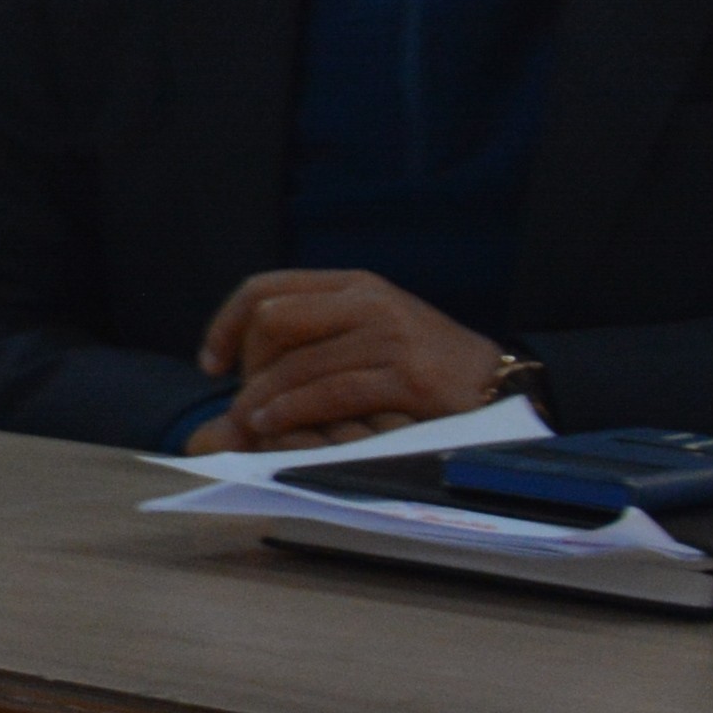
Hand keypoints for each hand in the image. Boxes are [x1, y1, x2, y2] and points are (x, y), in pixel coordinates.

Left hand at [185, 269, 507, 450]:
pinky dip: (292, 411)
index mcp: (353, 285)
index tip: (211, 362)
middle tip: (243, 402)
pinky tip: (274, 427)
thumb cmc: (424, 367)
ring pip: (297, 362)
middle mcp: (368, 300)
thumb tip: (238, 374)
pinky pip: (330, 392)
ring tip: (248, 424)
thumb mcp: (370, 335)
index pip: (265, 289)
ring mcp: (390, 335)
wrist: (502, 386)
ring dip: (261, 400)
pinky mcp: (408, 376)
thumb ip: (315, 340)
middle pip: (272, 321)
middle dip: (247, 366)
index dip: (226, 324)